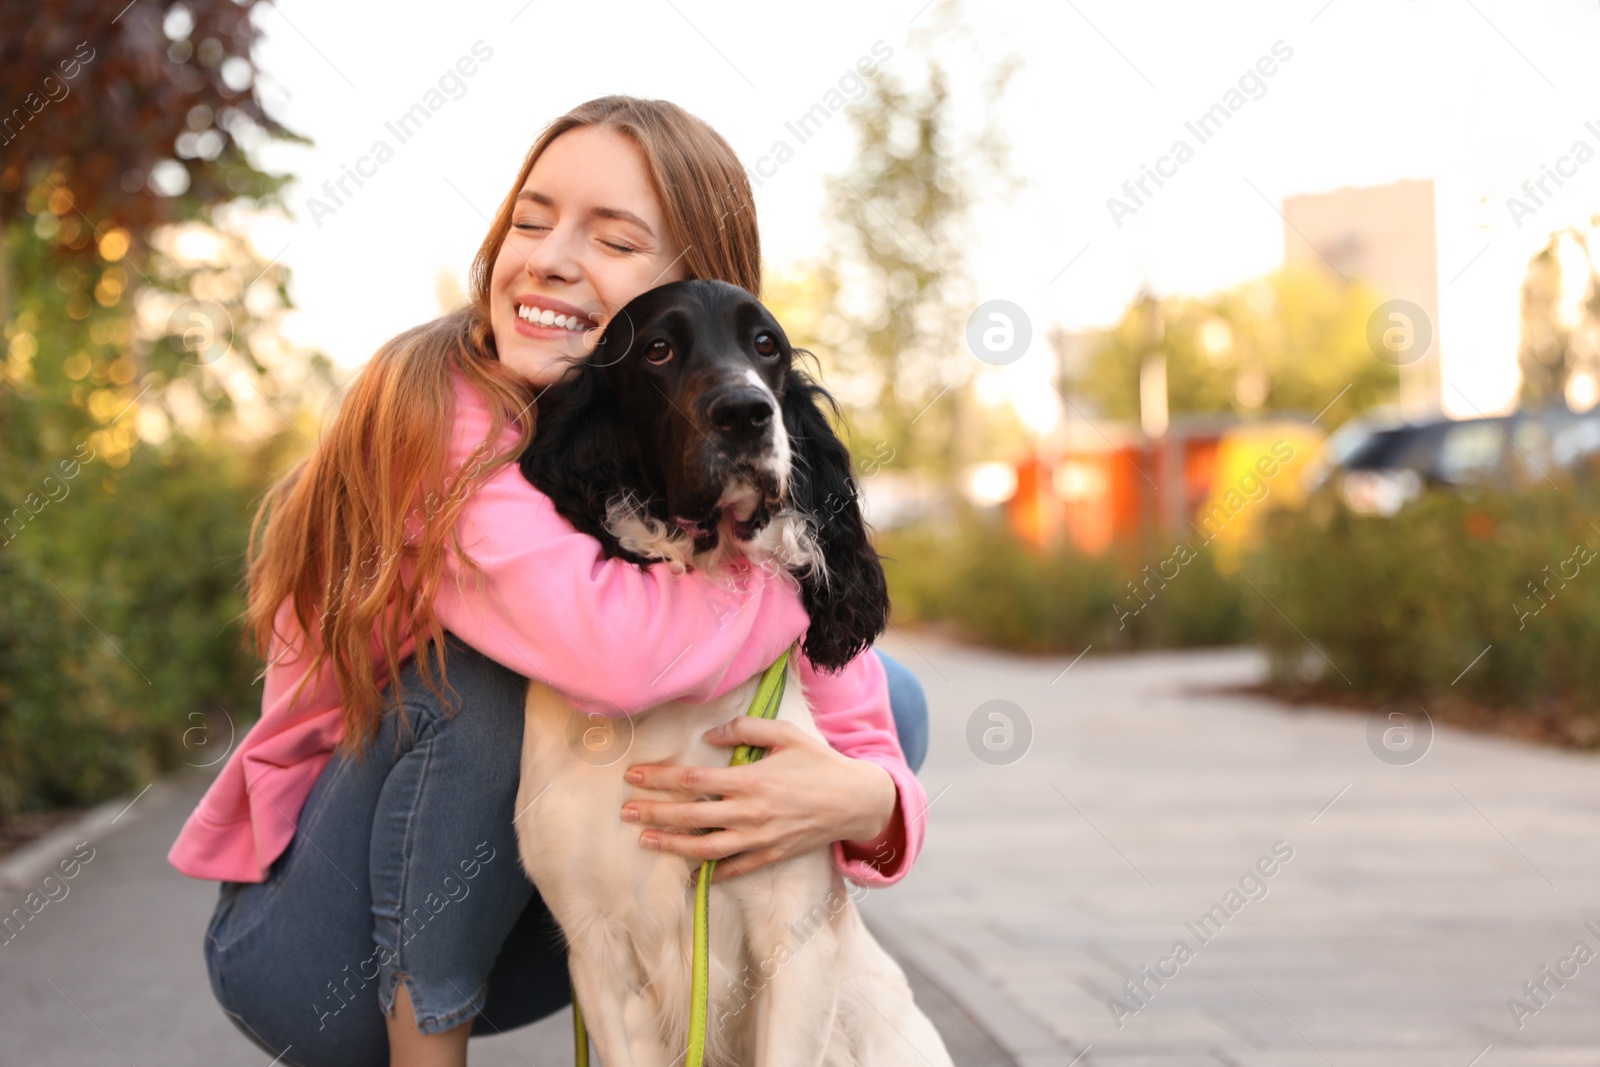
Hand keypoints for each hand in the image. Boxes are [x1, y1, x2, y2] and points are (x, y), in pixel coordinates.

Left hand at [620, 716, 898, 883]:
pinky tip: (689, 871)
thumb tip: (709, 735)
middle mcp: (750, 813)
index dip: (660, 778)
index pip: (693, 779)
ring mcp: (759, 838)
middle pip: (691, 816)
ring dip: (672, 844)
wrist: (855, 801)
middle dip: (654, 813)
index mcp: (750, 780)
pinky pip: (734, 868)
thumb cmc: (818, 763)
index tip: (634, 776)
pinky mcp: (770, 855)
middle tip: (625, 811)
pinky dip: (710, 872)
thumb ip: (745, 730)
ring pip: (705, 848)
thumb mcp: (785, 735)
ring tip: (646, 840)